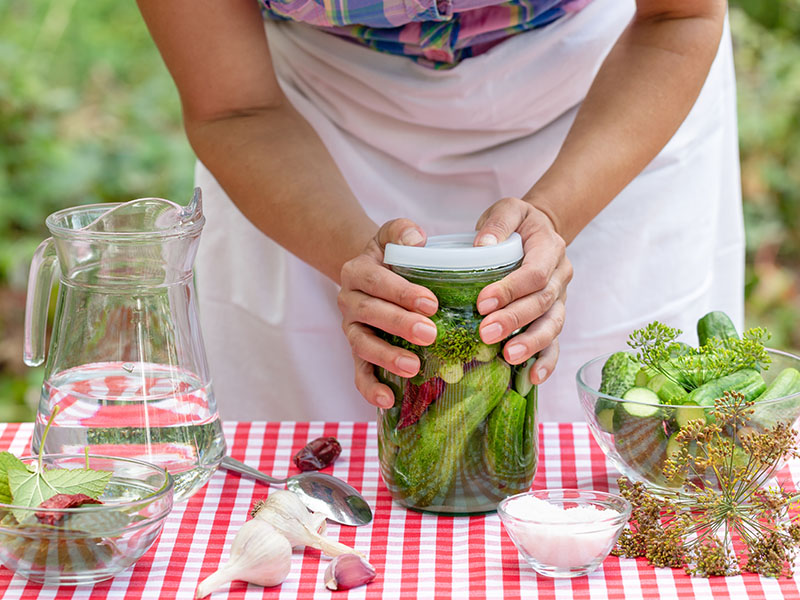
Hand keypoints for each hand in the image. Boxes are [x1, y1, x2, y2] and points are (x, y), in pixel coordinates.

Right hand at [338, 219, 439, 408]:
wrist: (369, 273)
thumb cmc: (390, 255)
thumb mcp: (392, 234)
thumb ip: (402, 231)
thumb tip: (418, 239)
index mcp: (357, 271)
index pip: (376, 280)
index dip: (401, 292)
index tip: (431, 303)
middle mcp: (349, 301)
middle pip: (369, 314)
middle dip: (399, 324)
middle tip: (430, 333)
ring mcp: (352, 329)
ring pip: (362, 345)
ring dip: (386, 356)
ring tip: (412, 366)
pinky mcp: (357, 353)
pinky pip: (359, 372)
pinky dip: (370, 388)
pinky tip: (388, 400)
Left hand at [473, 197, 571, 386]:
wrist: (539, 231)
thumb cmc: (518, 223)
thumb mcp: (508, 209)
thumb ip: (498, 223)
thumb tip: (482, 244)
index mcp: (550, 249)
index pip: (535, 273)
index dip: (511, 289)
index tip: (482, 301)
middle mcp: (561, 276)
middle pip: (543, 303)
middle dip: (514, 320)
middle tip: (486, 333)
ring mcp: (560, 299)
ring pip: (552, 325)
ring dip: (531, 344)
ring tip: (508, 357)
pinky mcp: (553, 317)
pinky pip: (555, 342)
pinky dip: (546, 362)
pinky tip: (533, 379)